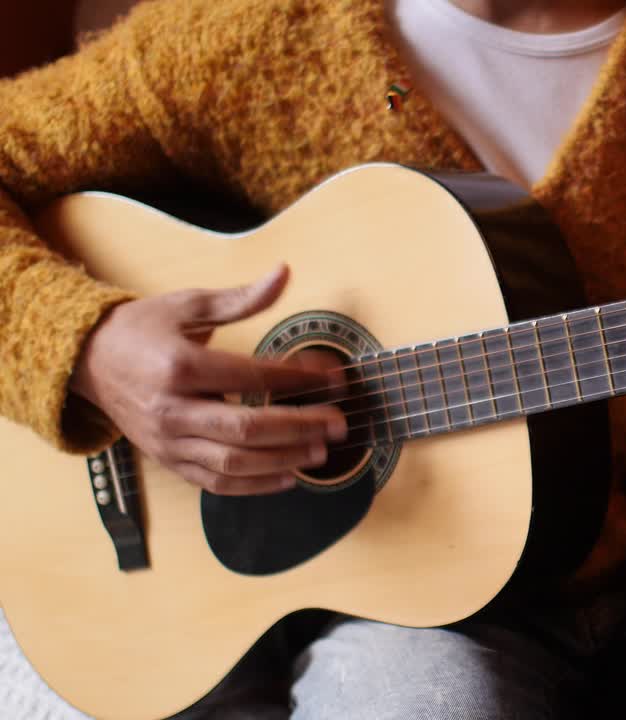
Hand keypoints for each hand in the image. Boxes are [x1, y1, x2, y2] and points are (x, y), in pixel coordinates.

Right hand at [70, 265, 347, 495]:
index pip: (252, 375)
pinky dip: (255, 486)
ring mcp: (168, 441)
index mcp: (180, 365)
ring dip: (283, 460)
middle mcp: (172, 408)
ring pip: (233, 462)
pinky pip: (215, 483)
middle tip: (338, 424)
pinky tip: (288, 477)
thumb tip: (284, 273)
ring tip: (321, 451)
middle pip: (246, 428)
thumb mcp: (189, 305)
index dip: (299, 379)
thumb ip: (241, 298)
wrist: (89, 360)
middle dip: (299, 427)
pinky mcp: (168, 461)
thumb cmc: (144, 329)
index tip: (335, 380)